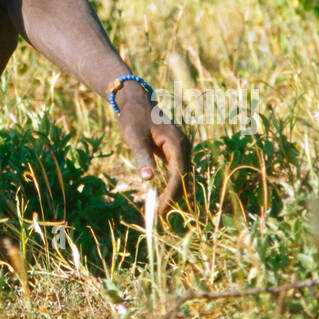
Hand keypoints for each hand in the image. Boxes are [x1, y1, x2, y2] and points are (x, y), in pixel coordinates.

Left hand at [118, 93, 190, 214]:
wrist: (135, 103)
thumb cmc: (133, 119)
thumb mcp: (135, 137)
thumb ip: (142, 156)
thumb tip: (148, 178)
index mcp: (177, 143)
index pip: (179, 175)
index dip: (171, 194)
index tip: (160, 210)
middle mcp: (184, 147)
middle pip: (184, 178)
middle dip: (173, 198)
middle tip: (158, 215)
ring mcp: (181, 149)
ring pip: (182, 177)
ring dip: (173, 193)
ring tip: (159, 210)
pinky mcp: (175, 152)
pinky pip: (177, 172)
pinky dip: (171, 185)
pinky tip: (162, 196)